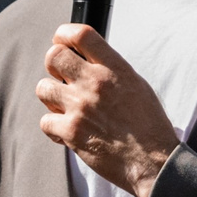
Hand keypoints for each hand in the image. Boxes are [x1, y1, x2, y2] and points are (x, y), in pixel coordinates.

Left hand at [37, 23, 178, 196]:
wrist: (153, 162)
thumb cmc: (150, 126)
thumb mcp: (137, 86)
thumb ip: (111, 70)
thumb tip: (89, 61)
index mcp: (115, 69)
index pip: (81, 34)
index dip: (64, 34)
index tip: (61, 40)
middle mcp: (95, 83)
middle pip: (53, 56)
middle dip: (54, 65)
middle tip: (61, 77)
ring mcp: (80, 107)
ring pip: (43, 88)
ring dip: (52, 96)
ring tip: (65, 106)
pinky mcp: (70, 132)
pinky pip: (45, 120)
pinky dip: (54, 126)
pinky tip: (68, 130)